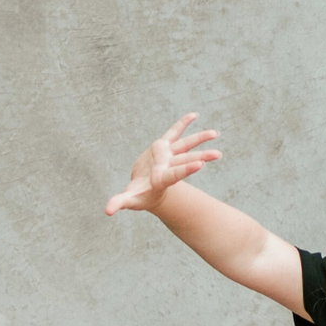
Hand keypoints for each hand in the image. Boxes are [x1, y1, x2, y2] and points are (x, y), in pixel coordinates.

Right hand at [105, 113, 221, 215]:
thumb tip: (107, 211)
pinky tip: (195, 114)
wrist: (146, 189)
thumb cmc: (138, 196)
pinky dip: (183, 124)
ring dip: (200, 139)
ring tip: (216, 133)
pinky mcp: (163, 147)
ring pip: (186, 145)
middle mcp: (168, 166)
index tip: (200, 164)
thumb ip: (120, 203)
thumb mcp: (129, 199)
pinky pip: (175, 133)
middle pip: (186, 160)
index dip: (186, 169)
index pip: (175, 174)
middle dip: (202, 156)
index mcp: (162, 179)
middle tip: (218, 154)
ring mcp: (167, 156)